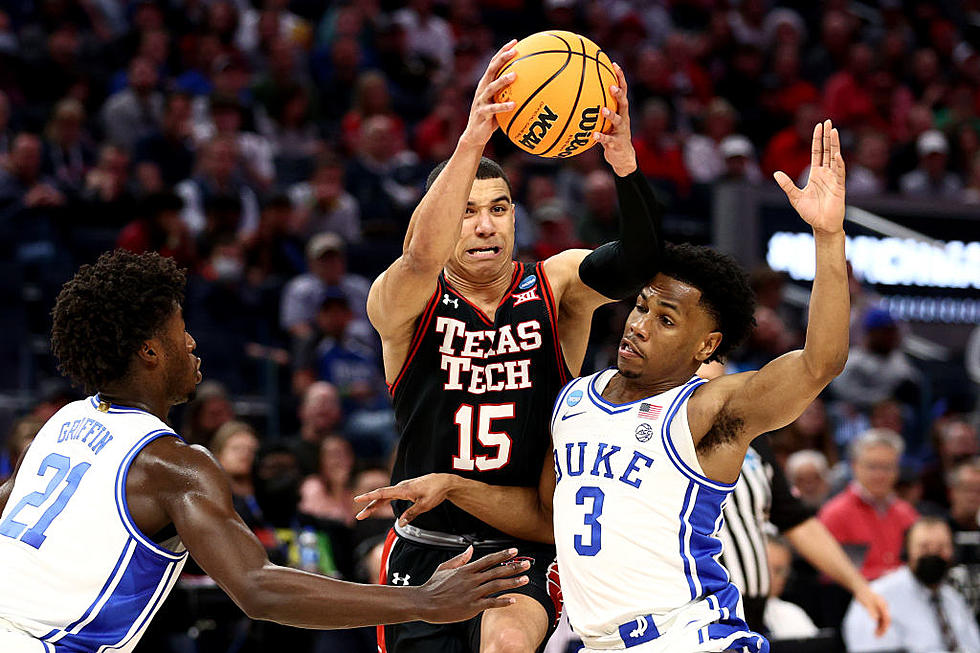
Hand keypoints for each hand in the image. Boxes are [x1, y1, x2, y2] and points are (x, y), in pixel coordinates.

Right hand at [354, 473, 453, 524]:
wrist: (444, 482)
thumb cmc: (435, 492)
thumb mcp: (424, 505)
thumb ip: (411, 514)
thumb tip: (400, 524)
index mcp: (403, 489)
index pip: (382, 493)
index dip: (369, 496)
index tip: (358, 499)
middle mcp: (400, 487)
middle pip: (380, 496)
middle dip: (369, 506)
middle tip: (359, 516)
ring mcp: (402, 488)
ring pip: (385, 496)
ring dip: (374, 504)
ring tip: (365, 513)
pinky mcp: (405, 489)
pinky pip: (390, 495)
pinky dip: (382, 500)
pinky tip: (378, 505)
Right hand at [416, 546, 529, 622]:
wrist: (424, 603)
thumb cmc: (433, 586)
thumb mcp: (445, 568)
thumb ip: (460, 559)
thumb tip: (470, 549)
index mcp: (466, 570)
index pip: (488, 560)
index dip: (503, 555)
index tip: (515, 552)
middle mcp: (471, 580)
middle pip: (497, 571)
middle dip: (513, 567)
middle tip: (527, 564)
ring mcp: (472, 593)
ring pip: (497, 585)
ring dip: (513, 582)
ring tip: (525, 579)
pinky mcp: (471, 607)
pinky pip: (491, 603)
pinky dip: (503, 601)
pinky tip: (513, 600)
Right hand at [459, 40, 517, 147]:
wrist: (475, 135)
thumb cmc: (492, 118)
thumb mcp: (501, 102)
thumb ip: (511, 94)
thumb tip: (534, 88)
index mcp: (487, 83)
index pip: (494, 63)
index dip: (503, 51)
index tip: (515, 42)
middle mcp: (482, 89)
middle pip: (492, 69)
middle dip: (502, 58)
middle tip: (515, 51)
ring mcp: (481, 100)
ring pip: (491, 87)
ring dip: (503, 80)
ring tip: (514, 76)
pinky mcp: (482, 113)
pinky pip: (493, 109)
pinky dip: (503, 106)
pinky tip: (513, 104)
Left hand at [594, 62, 636, 176]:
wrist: (623, 158)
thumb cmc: (610, 135)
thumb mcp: (605, 121)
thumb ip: (596, 109)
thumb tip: (575, 94)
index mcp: (621, 111)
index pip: (622, 90)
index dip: (620, 77)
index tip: (614, 64)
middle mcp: (623, 118)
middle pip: (623, 103)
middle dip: (619, 94)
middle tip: (612, 87)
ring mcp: (621, 131)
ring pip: (618, 121)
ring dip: (610, 115)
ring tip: (603, 110)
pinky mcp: (617, 144)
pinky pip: (608, 140)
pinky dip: (601, 137)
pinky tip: (593, 135)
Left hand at [774, 119, 845, 234]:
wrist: (821, 225)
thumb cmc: (810, 212)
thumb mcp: (794, 197)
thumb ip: (786, 184)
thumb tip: (776, 173)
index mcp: (815, 174)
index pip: (817, 152)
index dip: (818, 139)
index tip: (819, 126)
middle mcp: (826, 173)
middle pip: (827, 150)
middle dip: (827, 136)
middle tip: (828, 121)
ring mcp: (833, 179)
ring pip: (835, 158)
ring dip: (834, 145)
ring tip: (834, 131)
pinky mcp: (839, 187)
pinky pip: (839, 173)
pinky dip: (838, 164)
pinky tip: (836, 155)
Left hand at [854, 585, 890, 636]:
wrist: (860, 588)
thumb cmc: (863, 594)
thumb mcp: (866, 602)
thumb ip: (871, 610)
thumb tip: (875, 619)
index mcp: (883, 605)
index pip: (887, 618)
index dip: (885, 627)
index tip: (881, 633)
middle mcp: (884, 607)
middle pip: (886, 620)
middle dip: (883, 629)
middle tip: (877, 636)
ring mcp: (881, 608)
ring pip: (883, 620)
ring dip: (880, 628)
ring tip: (876, 635)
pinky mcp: (877, 609)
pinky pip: (880, 619)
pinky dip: (878, 624)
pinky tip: (875, 630)